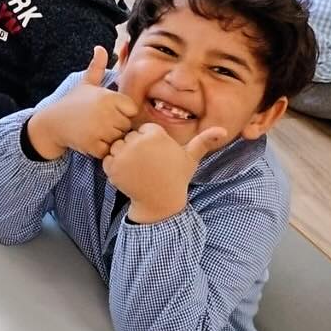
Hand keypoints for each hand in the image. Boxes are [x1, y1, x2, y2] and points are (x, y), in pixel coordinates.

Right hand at [26, 46, 137, 159]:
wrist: (51, 122)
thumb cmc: (71, 103)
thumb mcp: (85, 84)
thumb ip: (97, 67)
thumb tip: (100, 47)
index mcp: (109, 97)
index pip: (132, 110)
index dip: (121, 112)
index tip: (107, 112)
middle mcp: (106, 112)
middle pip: (126, 125)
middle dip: (115, 127)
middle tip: (98, 122)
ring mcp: (100, 130)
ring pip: (119, 139)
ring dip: (109, 139)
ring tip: (94, 131)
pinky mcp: (93, 145)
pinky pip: (108, 151)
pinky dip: (101, 150)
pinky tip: (90, 141)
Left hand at [103, 122, 227, 223]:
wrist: (161, 201)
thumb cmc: (176, 177)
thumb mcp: (191, 157)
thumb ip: (203, 141)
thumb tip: (223, 129)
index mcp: (156, 134)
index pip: (143, 129)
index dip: (149, 142)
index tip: (157, 156)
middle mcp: (138, 141)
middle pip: (128, 137)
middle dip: (135, 149)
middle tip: (147, 165)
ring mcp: (124, 154)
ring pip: (116, 147)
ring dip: (122, 157)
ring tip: (138, 169)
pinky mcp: (112, 167)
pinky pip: (106, 159)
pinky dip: (113, 167)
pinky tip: (128, 175)